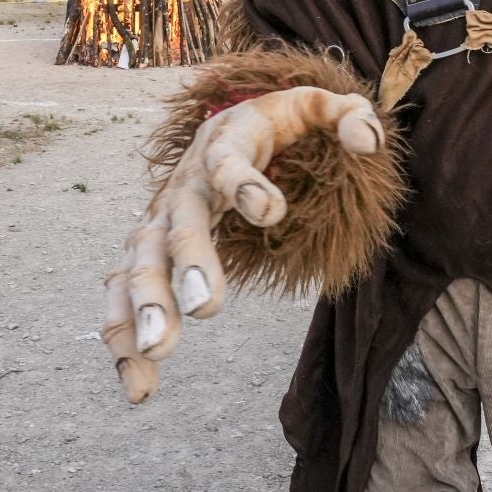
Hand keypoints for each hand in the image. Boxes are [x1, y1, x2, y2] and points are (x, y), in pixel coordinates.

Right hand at [104, 87, 384, 403]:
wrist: (228, 126)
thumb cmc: (280, 123)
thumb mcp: (316, 105)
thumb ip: (348, 115)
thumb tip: (368, 141)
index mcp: (224, 141)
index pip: (225, 161)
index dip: (244, 182)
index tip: (272, 210)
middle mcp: (184, 182)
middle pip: (179, 220)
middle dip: (189, 262)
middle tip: (206, 306)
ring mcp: (162, 219)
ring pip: (140, 262)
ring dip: (143, 307)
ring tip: (157, 353)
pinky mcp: (152, 253)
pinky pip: (125, 295)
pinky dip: (123, 339)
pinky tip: (138, 386)